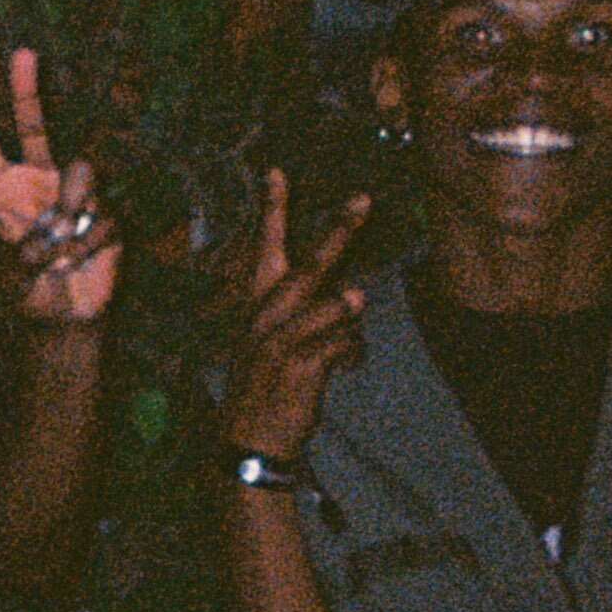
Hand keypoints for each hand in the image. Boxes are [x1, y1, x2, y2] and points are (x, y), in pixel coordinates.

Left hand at [0, 48, 124, 333]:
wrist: (70, 317)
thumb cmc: (32, 295)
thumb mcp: (14, 278)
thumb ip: (27, 252)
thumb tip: (59, 222)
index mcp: (5, 192)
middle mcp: (41, 180)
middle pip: (35, 125)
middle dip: (27, 88)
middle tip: (23, 51)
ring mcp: (76, 191)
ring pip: (81, 173)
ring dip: (72, 214)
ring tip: (64, 253)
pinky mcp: (108, 210)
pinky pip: (103, 214)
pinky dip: (90, 243)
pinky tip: (84, 260)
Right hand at [229, 174, 376, 461]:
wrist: (247, 441)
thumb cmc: (266, 389)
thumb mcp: (273, 344)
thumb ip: (309, 313)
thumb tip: (355, 292)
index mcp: (255, 305)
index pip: (262, 248)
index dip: (271, 209)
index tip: (276, 171)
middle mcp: (264, 315)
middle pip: (310, 263)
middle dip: (340, 230)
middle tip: (364, 199)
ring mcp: (279, 338)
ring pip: (338, 304)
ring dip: (350, 324)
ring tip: (340, 350)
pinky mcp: (299, 362)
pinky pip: (347, 342)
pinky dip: (351, 356)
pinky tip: (337, 371)